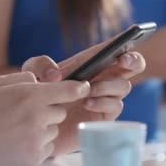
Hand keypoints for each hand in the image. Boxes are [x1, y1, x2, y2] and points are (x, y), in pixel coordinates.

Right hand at [0, 72, 90, 165]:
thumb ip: (21, 77)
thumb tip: (41, 80)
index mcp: (30, 96)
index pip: (68, 90)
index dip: (78, 88)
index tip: (84, 87)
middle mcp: (38, 117)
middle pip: (60, 111)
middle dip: (47, 111)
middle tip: (24, 115)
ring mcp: (37, 139)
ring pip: (54, 130)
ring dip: (42, 129)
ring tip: (17, 131)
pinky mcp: (35, 158)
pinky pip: (48, 148)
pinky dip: (37, 146)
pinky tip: (17, 144)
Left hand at [22, 44, 145, 154]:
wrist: (35, 130)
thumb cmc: (37, 98)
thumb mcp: (31, 76)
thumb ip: (39, 64)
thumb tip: (57, 73)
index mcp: (89, 63)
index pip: (112, 49)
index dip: (126, 40)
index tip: (131, 36)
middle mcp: (102, 78)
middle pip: (132, 66)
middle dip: (134, 60)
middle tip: (124, 60)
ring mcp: (105, 98)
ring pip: (124, 86)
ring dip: (109, 85)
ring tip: (89, 89)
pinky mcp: (103, 117)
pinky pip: (115, 106)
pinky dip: (103, 102)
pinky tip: (87, 103)